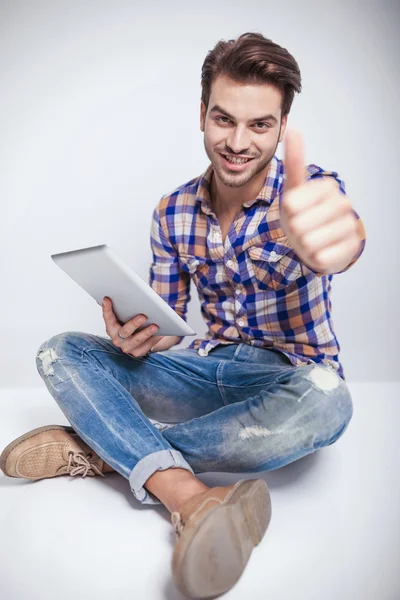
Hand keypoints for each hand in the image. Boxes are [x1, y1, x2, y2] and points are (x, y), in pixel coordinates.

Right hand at [101, 297, 164, 357]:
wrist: (138, 339)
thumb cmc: (130, 321)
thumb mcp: (125, 315)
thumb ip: (124, 306)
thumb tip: (125, 294)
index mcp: (111, 328)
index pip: (108, 318)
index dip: (106, 309)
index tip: (107, 298)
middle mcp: (117, 339)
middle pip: (125, 331)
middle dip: (134, 324)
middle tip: (143, 316)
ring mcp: (127, 347)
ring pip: (137, 340)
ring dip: (146, 333)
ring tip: (155, 326)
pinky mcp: (138, 352)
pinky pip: (147, 346)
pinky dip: (154, 339)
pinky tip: (161, 333)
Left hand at [280, 129, 360, 273]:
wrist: (315, 242)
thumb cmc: (301, 213)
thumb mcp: (292, 189)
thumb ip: (293, 161)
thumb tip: (294, 129)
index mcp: (327, 187)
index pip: (290, 203)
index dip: (286, 212)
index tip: (295, 210)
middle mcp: (343, 203)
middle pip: (299, 224)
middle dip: (295, 231)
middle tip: (302, 227)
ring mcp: (350, 226)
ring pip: (310, 241)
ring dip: (304, 245)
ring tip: (311, 239)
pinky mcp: (352, 248)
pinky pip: (320, 257)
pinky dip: (314, 258)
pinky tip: (321, 250)